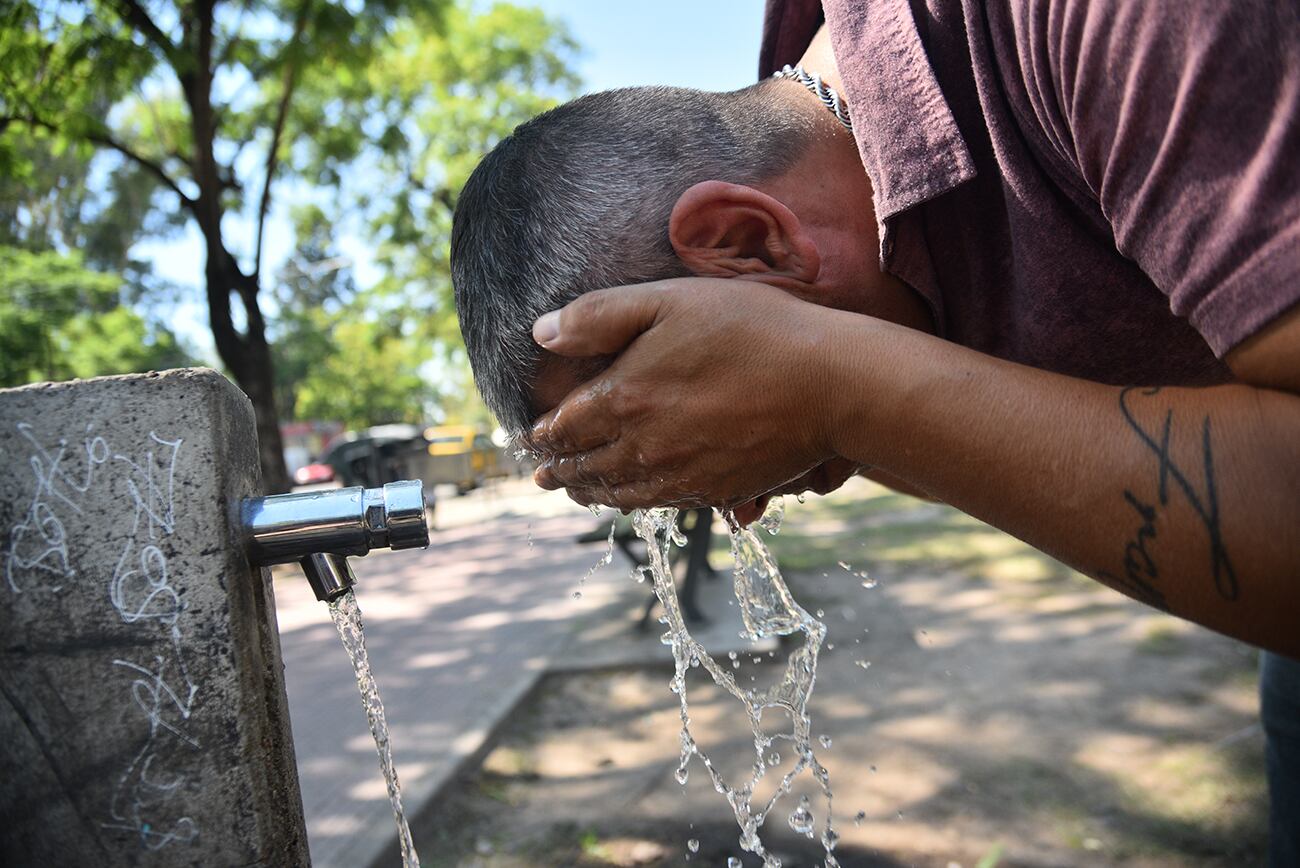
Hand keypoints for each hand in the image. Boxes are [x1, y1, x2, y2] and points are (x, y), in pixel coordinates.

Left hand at [528, 278, 849, 514]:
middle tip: (541, 474)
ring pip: (619, 494)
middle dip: (558, 470)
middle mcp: (643, 447)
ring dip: (591, 492)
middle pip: (585, 468)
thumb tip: (541, 332)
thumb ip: (599, 315)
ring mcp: (680, 476)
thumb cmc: (752, 329)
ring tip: (576, 492)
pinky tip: (634, 498)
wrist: (829, 385)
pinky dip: (634, 503)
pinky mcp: (715, 492)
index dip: (540, 434)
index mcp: (623, 399)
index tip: (527, 438)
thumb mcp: (669, 299)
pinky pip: (660, 505)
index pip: (563, 427)